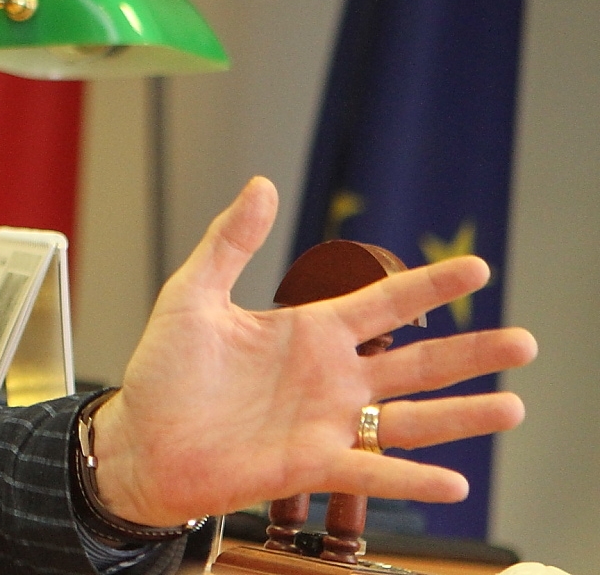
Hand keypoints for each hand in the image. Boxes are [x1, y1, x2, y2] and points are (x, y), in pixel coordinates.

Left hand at [93, 176, 536, 526]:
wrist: (139, 440)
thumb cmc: (163, 372)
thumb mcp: (192, 294)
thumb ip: (230, 242)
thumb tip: (262, 183)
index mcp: (307, 332)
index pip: (383, 303)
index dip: (429, 287)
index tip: (479, 270)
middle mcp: (329, 378)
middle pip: (415, 362)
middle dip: (470, 352)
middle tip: (525, 341)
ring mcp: (326, 424)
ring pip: (409, 420)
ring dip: (461, 416)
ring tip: (513, 406)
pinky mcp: (310, 467)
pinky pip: (371, 474)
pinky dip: (412, 479)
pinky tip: (455, 481)